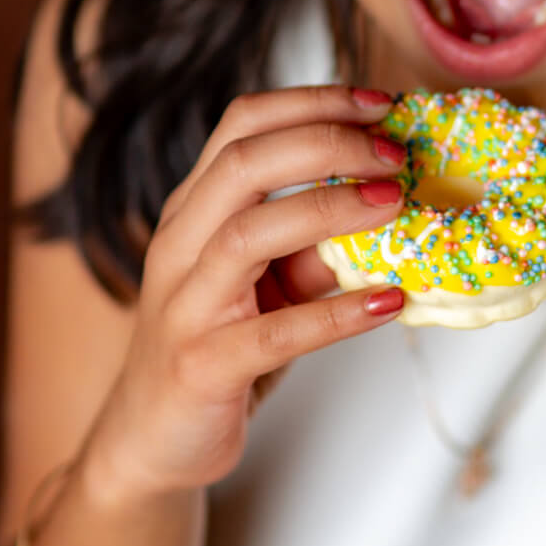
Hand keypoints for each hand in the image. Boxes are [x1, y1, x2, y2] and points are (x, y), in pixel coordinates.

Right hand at [82, 84, 405, 501]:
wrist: (151, 442)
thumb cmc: (215, 349)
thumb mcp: (268, 289)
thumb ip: (313, 248)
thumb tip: (390, 201)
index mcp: (193, 212)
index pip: (242, 126)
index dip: (313, 103)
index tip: (381, 104)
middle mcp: (180, 246)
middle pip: (242, 163)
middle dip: (326, 143)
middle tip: (394, 153)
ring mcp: (185, 306)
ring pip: (248, 235)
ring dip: (329, 210)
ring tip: (395, 203)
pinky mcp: (203, 366)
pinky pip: (275, 333)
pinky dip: (337, 314)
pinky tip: (388, 302)